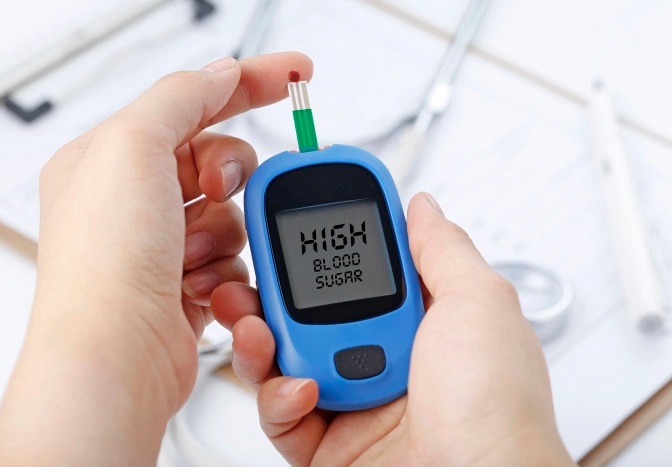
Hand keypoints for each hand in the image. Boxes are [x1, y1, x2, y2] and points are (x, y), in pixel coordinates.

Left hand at [0, 53, 311, 464]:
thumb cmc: (105, 266)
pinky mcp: (187, 283)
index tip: (296, 76)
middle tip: (214, 189)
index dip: (249, 83)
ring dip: (225, 233)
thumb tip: (222, 74)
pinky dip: (226, 270)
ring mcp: (162, 245)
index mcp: (112, 158)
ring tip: (192, 256)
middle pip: (219, 160)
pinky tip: (199, 286)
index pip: (192, 102)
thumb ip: (182, 98)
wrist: (119, 359)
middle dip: (229, 176)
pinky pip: (235, 257)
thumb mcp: (133, 148)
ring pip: (234, 213)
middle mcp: (135, 201)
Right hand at [214, 193, 574, 465]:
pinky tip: (302, 389)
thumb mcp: (478, 303)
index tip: (297, 215)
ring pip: (285, 358)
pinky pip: (282, 412)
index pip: (364, 267)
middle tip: (250, 270)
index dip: (329, 239)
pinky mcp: (328, 445)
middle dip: (273, 288)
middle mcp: (386, 357)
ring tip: (254, 325)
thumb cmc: (496, 410)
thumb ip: (442, 249)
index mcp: (422, 320)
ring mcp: (355, 400)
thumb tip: (421, 206)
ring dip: (260, 337)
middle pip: (311, 310)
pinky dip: (279, 397)